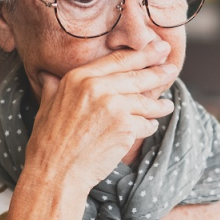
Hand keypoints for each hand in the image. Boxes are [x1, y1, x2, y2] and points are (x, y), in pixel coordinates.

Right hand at [24, 44, 176, 191]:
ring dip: (159, 105)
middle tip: (172, 67)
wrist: (56, 172)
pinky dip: (149, 126)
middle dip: (158, 71)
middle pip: (137, 76)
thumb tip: (48, 75)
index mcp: (79, 78)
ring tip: (168, 105)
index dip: (142, 53)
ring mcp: (114, 106)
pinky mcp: (126, 127)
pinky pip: (146, 124)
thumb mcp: (47, 107)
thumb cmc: (49, 142)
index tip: (157, 48)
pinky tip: (151, 127)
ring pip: (145, 102)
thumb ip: (53, 88)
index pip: (118, 60)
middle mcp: (97, 87)